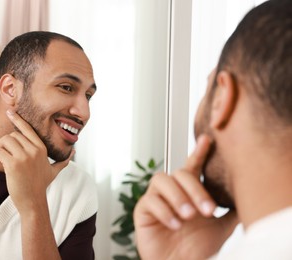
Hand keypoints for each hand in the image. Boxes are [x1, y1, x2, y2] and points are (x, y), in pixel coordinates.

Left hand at [0, 110, 73, 214]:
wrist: (33, 201)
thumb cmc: (41, 185)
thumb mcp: (54, 171)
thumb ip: (63, 161)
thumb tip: (73, 152)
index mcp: (41, 149)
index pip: (28, 129)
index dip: (18, 119)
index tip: (10, 111)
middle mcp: (34, 150)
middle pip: (13, 134)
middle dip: (5, 143)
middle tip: (4, 154)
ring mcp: (24, 157)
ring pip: (4, 141)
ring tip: (1, 159)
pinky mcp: (13, 164)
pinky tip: (0, 164)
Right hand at [134, 134, 237, 259]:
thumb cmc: (197, 249)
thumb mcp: (221, 227)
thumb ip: (231, 209)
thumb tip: (248, 193)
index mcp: (189, 192)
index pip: (192, 167)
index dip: (199, 153)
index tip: (207, 139)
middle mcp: (172, 191)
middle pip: (179, 173)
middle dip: (195, 189)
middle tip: (208, 210)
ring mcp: (155, 199)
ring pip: (162, 180)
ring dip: (177, 196)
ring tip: (189, 216)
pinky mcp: (142, 210)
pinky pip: (150, 201)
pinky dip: (165, 212)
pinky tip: (176, 225)